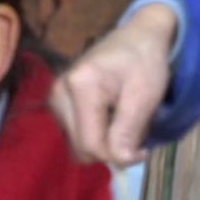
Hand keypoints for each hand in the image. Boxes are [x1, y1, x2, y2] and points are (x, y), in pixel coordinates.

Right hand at [49, 1, 178, 166]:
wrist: (136, 36)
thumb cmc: (145, 61)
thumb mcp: (146, 95)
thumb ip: (130, 130)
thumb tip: (120, 163)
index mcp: (79, 87)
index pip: (91, 143)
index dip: (118, 155)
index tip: (143, 149)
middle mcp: (58, 94)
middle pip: (80, 148)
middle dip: (110, 148)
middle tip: (134, 130)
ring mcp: (54, 99)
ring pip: (77, 145)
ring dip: (103, 142)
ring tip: (122, 119)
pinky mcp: (56, 103)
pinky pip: (75, 136)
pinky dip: (96, 134)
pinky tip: (109, 115)